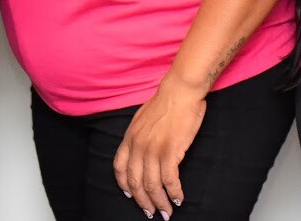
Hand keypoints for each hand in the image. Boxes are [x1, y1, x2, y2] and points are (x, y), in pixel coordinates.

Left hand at [114, 76, 206, 219]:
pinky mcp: (170, 151)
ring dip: (160, 202)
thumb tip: (141, 149)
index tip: (130, 195)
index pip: (119, 168)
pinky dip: (174, 192)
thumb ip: (139, 136)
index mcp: (129, 138)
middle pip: (135, 183)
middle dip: (143, 202)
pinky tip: (179, 197)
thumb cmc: (166, 101)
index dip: (124, 185)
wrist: (180, 91)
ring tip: (167, 212)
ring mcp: (153, 150)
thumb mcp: (142, 118)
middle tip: (151, 212)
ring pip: (152, 185)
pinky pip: (170, 180)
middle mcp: (138, 146)